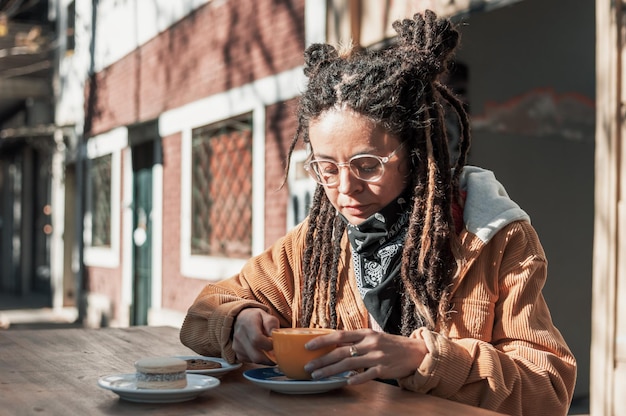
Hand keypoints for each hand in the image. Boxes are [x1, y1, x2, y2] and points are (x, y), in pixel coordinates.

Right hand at [232, 308, 278, 363]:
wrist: (241, 320)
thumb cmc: (256, 318)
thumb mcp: (266, 315)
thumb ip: (272, 323)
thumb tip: (275, 334)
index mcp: (248, 324)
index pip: (257, 340)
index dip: (269, 345)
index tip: (275, 344)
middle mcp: (240, 336)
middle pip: (256, 355)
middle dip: (270, 357)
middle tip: (277, 353)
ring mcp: (237, 346)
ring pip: (255, 360)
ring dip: (265, 359)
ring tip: (270, 351)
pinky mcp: (238, 354)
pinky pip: (251, 361)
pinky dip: (259, 359)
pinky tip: (262, 351)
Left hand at [303, 328, 427, 383]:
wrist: (415, 352)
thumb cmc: (390, 344)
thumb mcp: (373, 337)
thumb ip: (355, 340)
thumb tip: (333, 343)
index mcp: (365, 333)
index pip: (339, 335)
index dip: (322, 340)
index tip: (307, 345)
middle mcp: (369, 343)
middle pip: (340, 351)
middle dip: (322, 359)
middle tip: (307, 367)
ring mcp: (376, 356)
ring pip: (349, 364)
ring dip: (331, 370)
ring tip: (317, 376)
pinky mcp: (384, 369)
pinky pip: (367, 375)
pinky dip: (356, 378)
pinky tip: (346, 382)